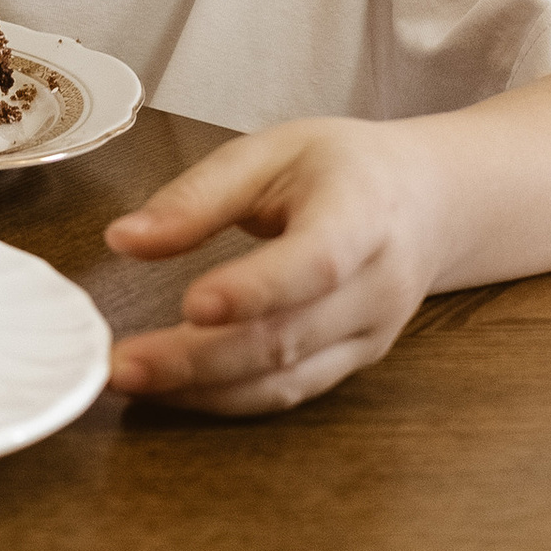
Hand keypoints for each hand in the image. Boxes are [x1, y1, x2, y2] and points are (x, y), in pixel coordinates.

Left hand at [101, 118, 441, 414]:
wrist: (430, 203)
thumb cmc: (346, 169)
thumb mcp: (273, 151)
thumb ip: (200, 195)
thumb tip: (124, 238)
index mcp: (363, 214)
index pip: (317, 262)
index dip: (256, 289)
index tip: (190, 305)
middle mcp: (376, 285)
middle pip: (287, 337)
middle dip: (197, 359)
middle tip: (121, 364)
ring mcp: (369, 335)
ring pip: (285, 380)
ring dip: (202, 391)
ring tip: (129, 381)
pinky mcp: (353, 364)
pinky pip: (288, 393)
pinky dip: (225, 399)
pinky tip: (171, 390)